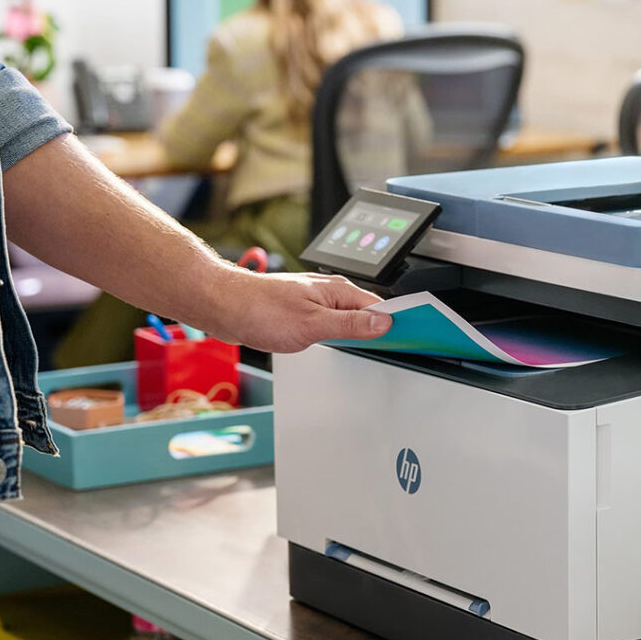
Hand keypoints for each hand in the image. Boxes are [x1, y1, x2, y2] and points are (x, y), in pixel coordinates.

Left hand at [199, 269, 390, 352]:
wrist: (223, 306)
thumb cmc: (259, 310)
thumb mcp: (311, 325)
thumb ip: (348, 326)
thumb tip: (382, 323)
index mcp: (338, 291)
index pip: (381, 307)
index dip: (400, 322)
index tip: (418, 336)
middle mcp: (328, 292)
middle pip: (367, 313)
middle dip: (384, 329)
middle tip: (404, 348)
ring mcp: (314, 302)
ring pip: (349, 318)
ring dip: (362, 332)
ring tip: (380, 348)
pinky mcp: (301, 312)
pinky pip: (331, 323)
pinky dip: (342, 334)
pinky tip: (344, 345)